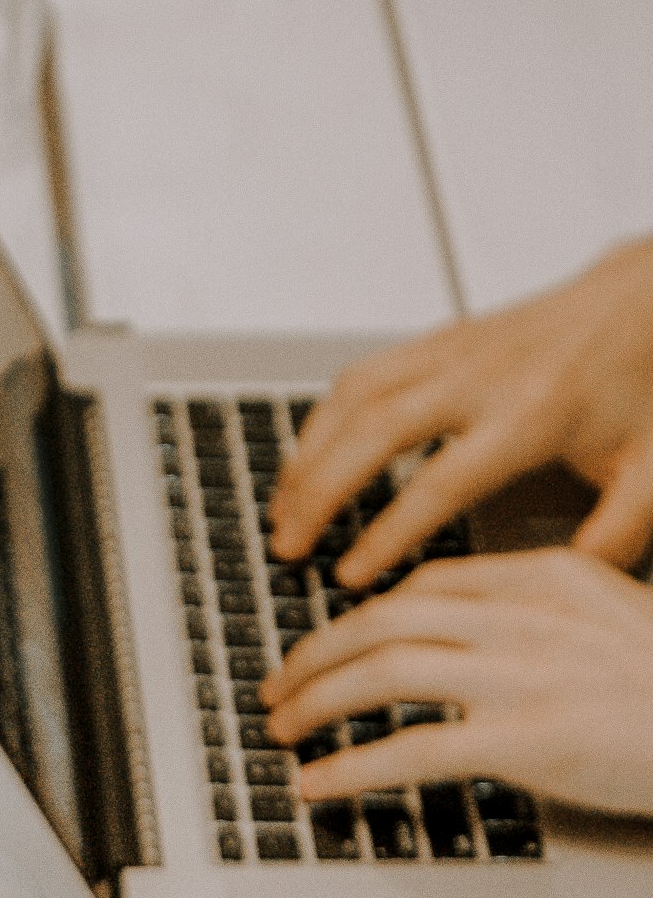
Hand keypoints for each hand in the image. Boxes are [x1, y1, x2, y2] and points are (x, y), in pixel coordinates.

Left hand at [260, 548, 652, 817]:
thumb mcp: (614, 619)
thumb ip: (548, 616)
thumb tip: (485, 636)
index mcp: (548, 578)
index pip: (431, 584)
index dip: (367, 613)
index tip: (336, 639)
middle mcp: (525, 616)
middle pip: (388, 617)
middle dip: (317, 653)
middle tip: (281, 685)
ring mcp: (520, 677)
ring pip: (383, 671)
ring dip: (318, 702)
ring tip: (284, 730)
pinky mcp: (522, 741)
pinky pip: (409, 749)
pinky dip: (350, 766)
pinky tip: (319, 783)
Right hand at [268, 236, 652, 585]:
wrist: (645, 299)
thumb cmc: (642, 384)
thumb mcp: (649, 473)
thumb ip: (611, 541)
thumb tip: (561, 598)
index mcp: (532, 415)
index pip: (440, 482)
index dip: (386, 534)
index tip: (350, 577)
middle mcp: (482, 376)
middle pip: (375, 431)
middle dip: (321, 492)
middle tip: (288, 546)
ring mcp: (455, 352)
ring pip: (354, 397)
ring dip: (307, 455)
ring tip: (281, 513)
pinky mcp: (440, 340)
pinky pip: (361, 375)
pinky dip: (321, 419)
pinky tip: (305, 459)